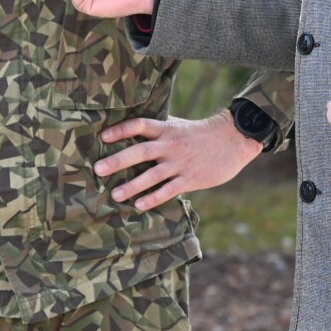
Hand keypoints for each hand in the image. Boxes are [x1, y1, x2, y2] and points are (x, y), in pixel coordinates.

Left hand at [93, 112, 262, 211]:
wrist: (233, 139)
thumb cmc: (201, 133)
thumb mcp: (179, 125)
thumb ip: (159, 129)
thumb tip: (134, 130)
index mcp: (167, 129)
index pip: (140, 125)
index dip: (121, 130)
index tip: (103, 137)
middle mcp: (171, 145)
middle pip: (141, 151)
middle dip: (118, 160)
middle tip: (98, 169)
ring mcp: (180, 162)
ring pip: (153, 175)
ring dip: (132, 185)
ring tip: (115, 195)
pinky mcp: (191, 178)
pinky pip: (169, 189)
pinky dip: (154, 198)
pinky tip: (140, 205)